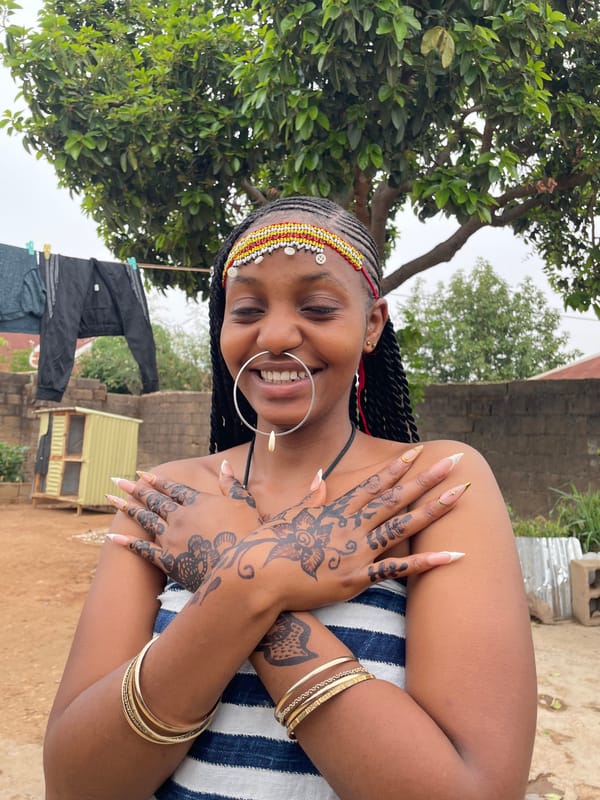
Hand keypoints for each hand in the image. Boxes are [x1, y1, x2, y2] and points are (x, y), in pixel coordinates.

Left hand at [106, 462, 260, 591]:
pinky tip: (113, 537)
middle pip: (155, 500)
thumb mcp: (245, 504)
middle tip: (119, 480)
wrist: (243, 569)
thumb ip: (232, 484)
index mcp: (199, 502)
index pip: (174, 488)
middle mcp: (181, 517)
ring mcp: (172, 538)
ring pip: (145, 520)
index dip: (158, 480)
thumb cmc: (249, 536)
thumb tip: (225, 464)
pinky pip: (143, 549)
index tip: (143, 473)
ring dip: (128, 508)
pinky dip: (128, 543)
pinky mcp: (168, 560)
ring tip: (112, 498)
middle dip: (136, 489)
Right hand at [188, 451, 468, 611]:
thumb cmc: (268, 545)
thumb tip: (321, 477)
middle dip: (427, 479)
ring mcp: (357, 550)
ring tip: (460, 495)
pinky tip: (454, 555)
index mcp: (336, 510)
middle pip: (396, 498)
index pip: (373, 484)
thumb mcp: (289, 514)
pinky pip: (398, 569)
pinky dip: (427, 563)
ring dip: (433, 509)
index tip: (417, 452)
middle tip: (454, 462)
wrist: (257, 577)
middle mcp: (351, 525)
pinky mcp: (357, 577)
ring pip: (403, 526)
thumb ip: (310, 496)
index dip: (396, 468)